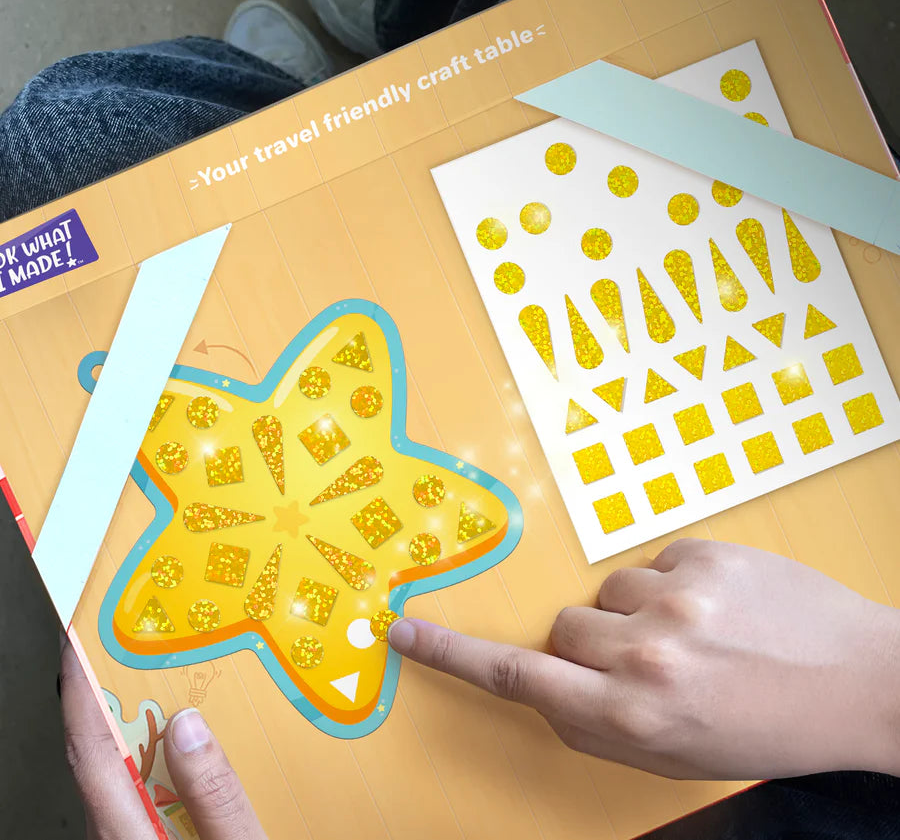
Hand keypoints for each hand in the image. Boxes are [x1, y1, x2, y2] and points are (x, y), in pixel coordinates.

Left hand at [60, 638, 267, 838]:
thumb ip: (215, 796)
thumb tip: (190, 725)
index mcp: (124, 830)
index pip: (90, 747)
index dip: (83, 689)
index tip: (82, 640)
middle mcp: (114, 833)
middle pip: (103, 753)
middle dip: (115, 696)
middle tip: (137, 647)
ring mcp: (127, 836)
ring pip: (125, 773)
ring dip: (144, 727)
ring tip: (172, 686)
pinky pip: (144, 791)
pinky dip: (161, 757)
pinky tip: (192, 748)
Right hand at [388, 538, 899, 779]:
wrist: (863, 681)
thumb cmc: (767, 727)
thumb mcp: (674, 755)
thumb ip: (596, 725)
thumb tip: (550, 686)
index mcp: (633, 715)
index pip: (518, 677)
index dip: (451, 654)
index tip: (405, 632)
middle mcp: (646, 654)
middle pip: (563, 628)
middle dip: (589, 644)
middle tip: (648, 660)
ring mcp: (676, 598)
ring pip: (606, 591)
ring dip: (636, 612)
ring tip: (696, 633)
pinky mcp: (704, 555)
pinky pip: (653, 561)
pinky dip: (674, 583)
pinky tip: (719, 607)